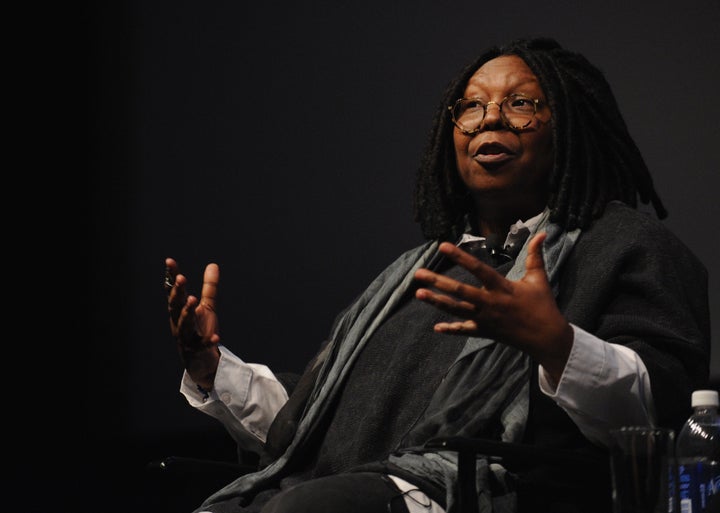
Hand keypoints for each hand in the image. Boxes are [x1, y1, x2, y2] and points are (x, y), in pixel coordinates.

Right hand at [164, 258, 221, 389]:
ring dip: (187, 313)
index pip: (174, 293)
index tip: (170, 261)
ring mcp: (186, 339)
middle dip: (177, 293)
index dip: (171, 278)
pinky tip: (217, 337)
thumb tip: (213, 264)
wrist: (203, 363)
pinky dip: (208, 342)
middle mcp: (179, 324)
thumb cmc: (202, 332)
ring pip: (183, 326)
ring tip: (192, 299)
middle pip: (175, 307)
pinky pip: (202, 347)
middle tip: (181, 278)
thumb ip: (210, 288)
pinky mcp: (197, 352)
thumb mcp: (208, 307)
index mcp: (179, 313)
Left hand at [413, 232, 572, 380]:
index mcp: (502, 288)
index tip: (443, 246)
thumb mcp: (538, 279)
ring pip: (456, 310)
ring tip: (418, 293)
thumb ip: (535, 255)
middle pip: (460, 291)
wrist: (546, 339)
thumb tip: (543, 233)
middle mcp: (490, 303)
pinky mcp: (485, 332)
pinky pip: (465, 331)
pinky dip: (451, 329)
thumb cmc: (542, 306)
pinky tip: (436, 327)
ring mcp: (485, 319)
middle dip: (438, 282)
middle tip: (418, 273)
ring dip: (436, 301)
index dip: (460, 257)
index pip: (478, 269)